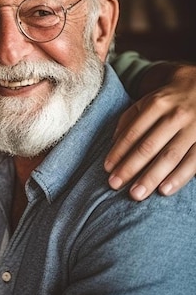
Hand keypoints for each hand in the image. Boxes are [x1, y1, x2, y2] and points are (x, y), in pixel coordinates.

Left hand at [105, 65, 195, 199]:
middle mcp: (176, 116)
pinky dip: (178, 178)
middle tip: (115, 185)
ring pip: (170, 156)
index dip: (118, 152)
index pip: (133, 132)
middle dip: (130, 168)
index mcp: (157, 104)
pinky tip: (164, 190)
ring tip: (136, 194)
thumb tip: (113, 145)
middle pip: (149, 146)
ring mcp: (194, 129)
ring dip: (151, 177)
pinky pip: (193, 162)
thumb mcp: (147, 101)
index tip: (107, 169)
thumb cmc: (168, 100)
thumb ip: (128, 121)